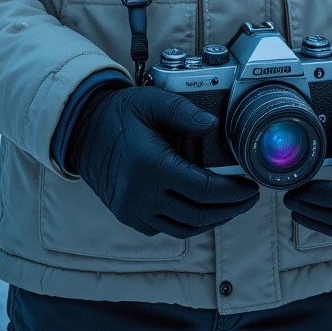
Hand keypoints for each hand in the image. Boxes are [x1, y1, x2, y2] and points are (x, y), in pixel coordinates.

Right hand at [70, 86, 258, 239]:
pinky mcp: (128, 216)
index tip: (250, 187)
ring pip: (184, 228)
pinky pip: (165, 229)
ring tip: (231, 206)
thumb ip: (184, 112)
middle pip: (199, 215)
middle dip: (230, 209)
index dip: (232, 193)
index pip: (203, 190)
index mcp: (150, 166)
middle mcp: (141, 195)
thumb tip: (214, 125)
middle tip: (248, 198)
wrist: (82, 130)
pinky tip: (201, 209)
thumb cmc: (119, 113)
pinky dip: (188, 223)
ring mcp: (133, 210)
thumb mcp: (151, 101)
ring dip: (212, 221)